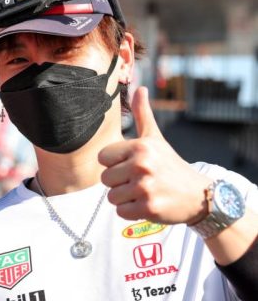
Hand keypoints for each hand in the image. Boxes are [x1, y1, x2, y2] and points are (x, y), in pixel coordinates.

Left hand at [98, 87, 209, 224]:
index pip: (102, 158)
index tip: (132, 165)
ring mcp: (145, 187)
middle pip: (105, 179)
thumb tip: (139, 88)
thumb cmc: (170, 165)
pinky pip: (121, 212)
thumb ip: (143, 114)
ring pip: (111, 197)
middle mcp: (142, 165)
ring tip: (144, 192)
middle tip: (140, 180)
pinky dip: (131, 211)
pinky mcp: (148, 207)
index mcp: (140, 147)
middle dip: (119, 183)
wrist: (198, 195)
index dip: (115, 164)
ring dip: (125, 198)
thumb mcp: (156, 138)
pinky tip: (147, 204)